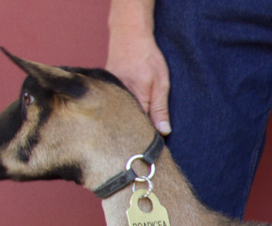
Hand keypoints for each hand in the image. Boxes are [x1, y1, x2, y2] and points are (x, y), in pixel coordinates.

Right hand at [107, 18, 170, 133]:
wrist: (128, 33)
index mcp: (135, 98)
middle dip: (137, 131)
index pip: (141, 126)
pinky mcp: (107, 88)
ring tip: (137, 125)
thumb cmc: (147, 57)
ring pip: (121, 114)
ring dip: (129, 120)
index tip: (155, 144)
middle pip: (129, 122)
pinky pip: (116, 105)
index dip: (148, 135)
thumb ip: (160, 108)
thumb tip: (163, 132)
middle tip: (146, 141)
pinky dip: (122, 110)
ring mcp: (111, 92)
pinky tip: (127, 112)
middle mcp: (120, 97)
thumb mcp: (161, 83)